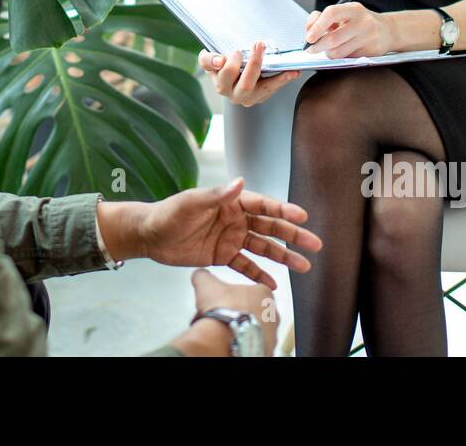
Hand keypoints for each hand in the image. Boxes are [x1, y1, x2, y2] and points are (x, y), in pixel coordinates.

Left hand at [137, 176, 321, 288]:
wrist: (150, 235)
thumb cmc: (168, 213)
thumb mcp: (191, 202)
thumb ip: (216, 195)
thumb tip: (240, 182)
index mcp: (231, 202)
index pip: (262, 205)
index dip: (283, 210)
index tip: (302, 215)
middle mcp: (235, 219)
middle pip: (270, 227)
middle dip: (293, 235)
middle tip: (315, 243)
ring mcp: (231, 238)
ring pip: (263, 248)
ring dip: (283, 257)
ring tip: (304, 266)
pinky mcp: (223, 256)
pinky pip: (245, 266)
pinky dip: (259, 274)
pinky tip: (275, 283)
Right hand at [175, 268, 278, 355]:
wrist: (226, 339)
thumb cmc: (223, 312)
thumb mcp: (207, 285)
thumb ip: (204, 277)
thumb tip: (200, 274)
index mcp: (264, 294)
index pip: (251, 291)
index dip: (233, 296)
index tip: (223, 301)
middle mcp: (272, 314)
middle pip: (253, 311)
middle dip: (237, 313)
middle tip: (222, 316)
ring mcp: (271, 334)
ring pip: (253, 328)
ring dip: (240, 328)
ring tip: (223, 330)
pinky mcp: (266, 349)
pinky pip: (252, 343)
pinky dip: (242, 341)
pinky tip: (229, 341)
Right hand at [198, 41, 301, 106]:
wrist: (237, 74)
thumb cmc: (225, 63)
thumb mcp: (214, 58)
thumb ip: (210, 59)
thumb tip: (220, 60)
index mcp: (217, 80)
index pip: (212, 68)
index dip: (217, 63)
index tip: (231, 54)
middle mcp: (231, 93)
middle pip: (244, 83)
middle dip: (254, 64)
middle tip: (259, 45)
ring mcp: (247, 97)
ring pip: (261, 89)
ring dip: (277, 77)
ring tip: (288, 67)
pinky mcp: (261, 96)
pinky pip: (273, 88)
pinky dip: (284, 79)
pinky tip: (294, 72)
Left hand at [304, 1, 395, 58]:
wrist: (387, 30)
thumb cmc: (359, 22)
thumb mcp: (345, 13)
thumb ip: (324, 18)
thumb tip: (309, 32)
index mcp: (354, 9)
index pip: (331, 13)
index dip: (317, 26)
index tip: (308, 37)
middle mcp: (363, 22)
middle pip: (333, 39)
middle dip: (317, 46)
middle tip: (310, 48)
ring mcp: (369, 38)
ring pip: (338, 52)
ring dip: (328, 53)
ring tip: (330, 48)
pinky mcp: (372, 52)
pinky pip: (347, 59)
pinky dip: (340, 57)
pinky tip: (344, 50)